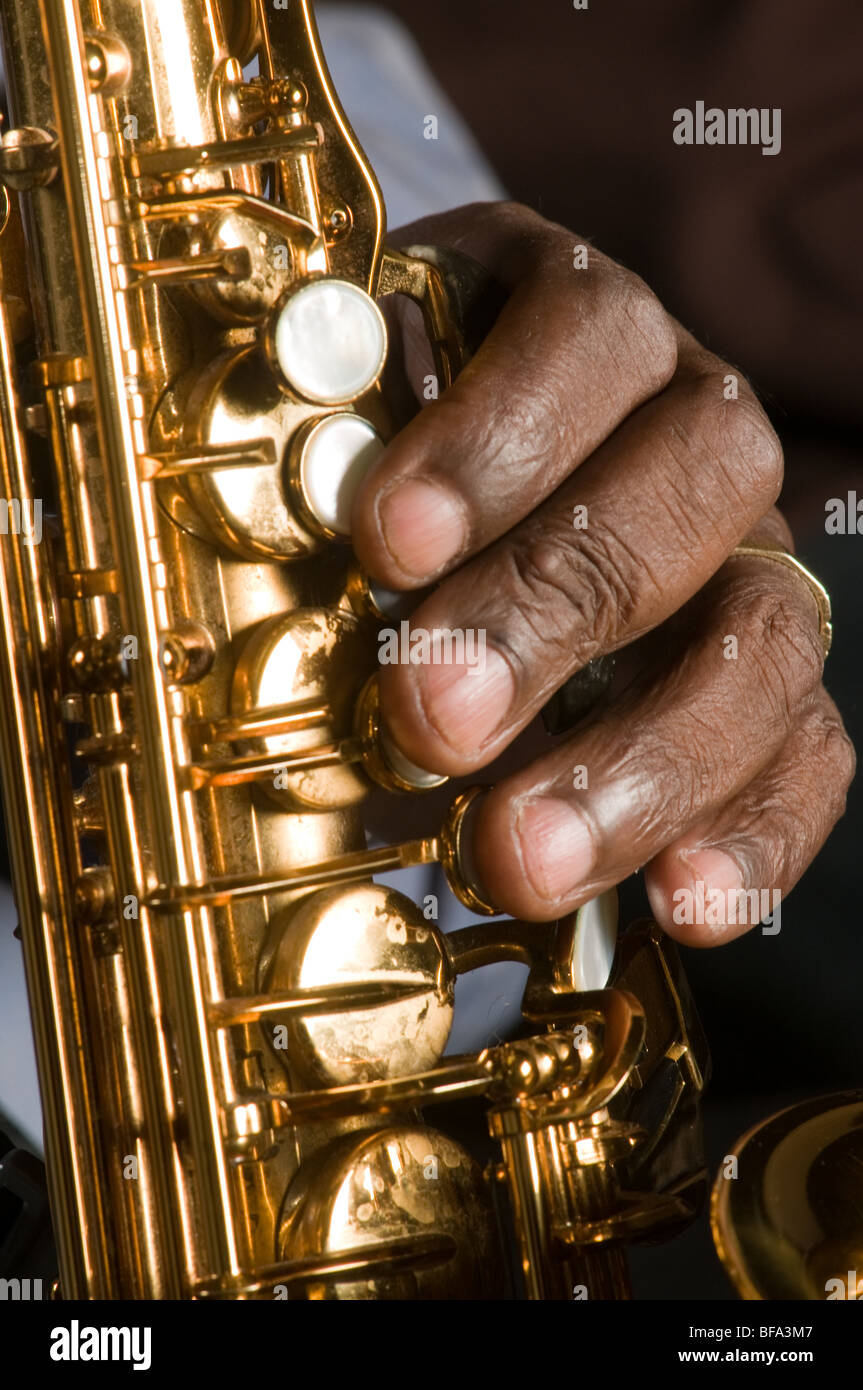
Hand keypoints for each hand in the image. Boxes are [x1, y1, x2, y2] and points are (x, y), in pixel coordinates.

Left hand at [353, 203, 855, 943]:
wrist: (438, 538)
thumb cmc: (378, 474)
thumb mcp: (345, 442)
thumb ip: (328, 477)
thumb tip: (285, 588)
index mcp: (582, 325)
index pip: (592, 327)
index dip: (501, 434)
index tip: (388, 543)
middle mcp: (688, 426)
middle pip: (700, 474)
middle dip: (561, 604)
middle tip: (435, 716)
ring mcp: (743, 557)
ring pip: (770, 628)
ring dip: (647, 754)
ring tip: (521, 854)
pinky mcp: (768, 685)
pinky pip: (816, 749)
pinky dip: (753, 832)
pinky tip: (677, 902)